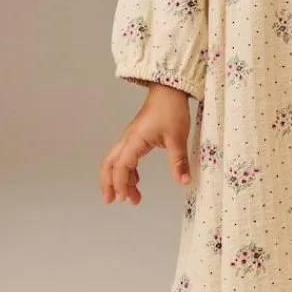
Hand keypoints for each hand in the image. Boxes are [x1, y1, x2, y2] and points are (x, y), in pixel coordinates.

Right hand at [100, 84, 192, 204]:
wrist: (169, 90)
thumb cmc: (171, 110)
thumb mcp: (178, 137)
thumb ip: (179, 161)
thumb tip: (183, 181)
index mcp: (134, 141)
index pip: (121, 166)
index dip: (120, 184)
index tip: (124, 198)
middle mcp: (128, 140)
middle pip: (109, 164)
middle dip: (108, 183)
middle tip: (111, 201)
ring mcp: (130, 138)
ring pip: (116, 161)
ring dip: (119, 179)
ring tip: (129, 197)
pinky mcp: (136, 136)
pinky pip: (125, 156)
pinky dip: (127, 171)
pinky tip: (136, 180)